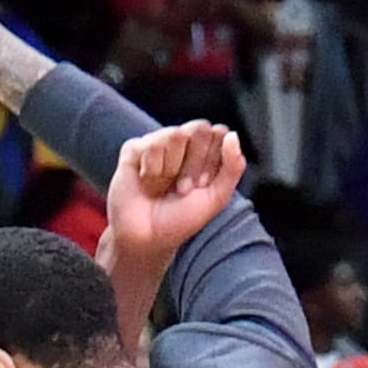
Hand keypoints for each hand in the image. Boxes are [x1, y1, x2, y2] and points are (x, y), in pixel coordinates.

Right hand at [106, 121, 244, 266]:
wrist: (147, 238)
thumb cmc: (180, 220)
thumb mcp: (216, 198)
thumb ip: (233, 167)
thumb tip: (232, 136)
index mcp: (205, 152)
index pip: (218, 134)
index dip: (213, 159)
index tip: (203, 184)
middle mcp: (183, 144)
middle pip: (198, 128)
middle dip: (194, 163)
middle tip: (184, 188)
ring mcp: (158, 145)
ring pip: (174, 134)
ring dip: (171, 167)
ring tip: (164, 186)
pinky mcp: (135, 150)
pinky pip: (148, 143)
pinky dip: (150, 167)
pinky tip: (146, 180)